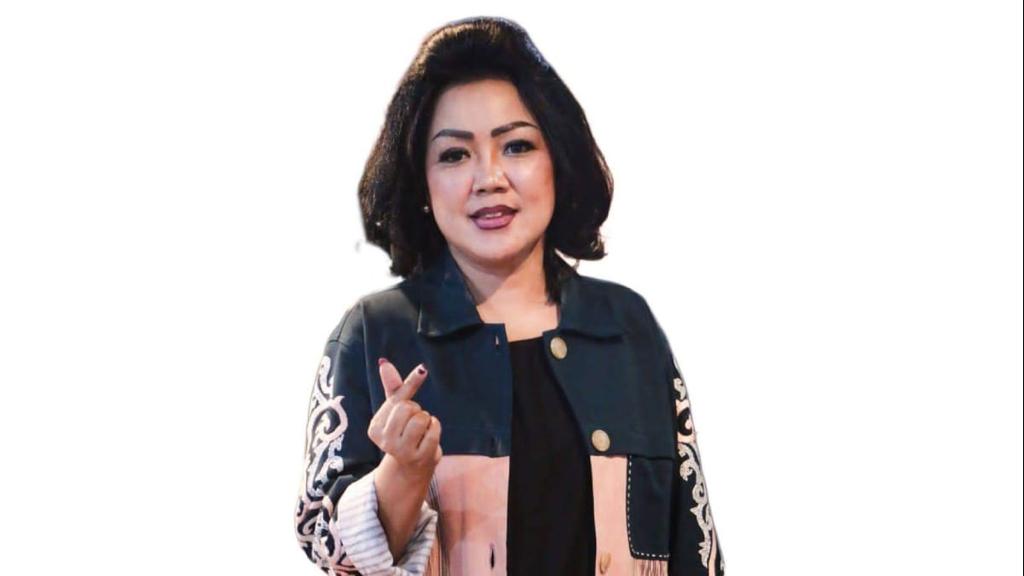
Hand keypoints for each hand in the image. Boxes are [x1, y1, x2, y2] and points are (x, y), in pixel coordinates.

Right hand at [367, 358, 442, 481]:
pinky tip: (429, 436)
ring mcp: (402, 451)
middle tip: (413, 422)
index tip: (423, 370)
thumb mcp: (395, 410)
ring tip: (421, 430)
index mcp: (375, 428)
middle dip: (416, 410)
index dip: (411, 384)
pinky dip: (435, 427)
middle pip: (408, 408)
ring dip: (426, 419)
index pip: (397, 399)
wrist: (411, 467)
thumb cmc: (403, 432)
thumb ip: (392, 387)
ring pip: (421, 418)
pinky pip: (433, 429)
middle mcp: (385, 441)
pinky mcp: (420, 458)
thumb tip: (383, 362)